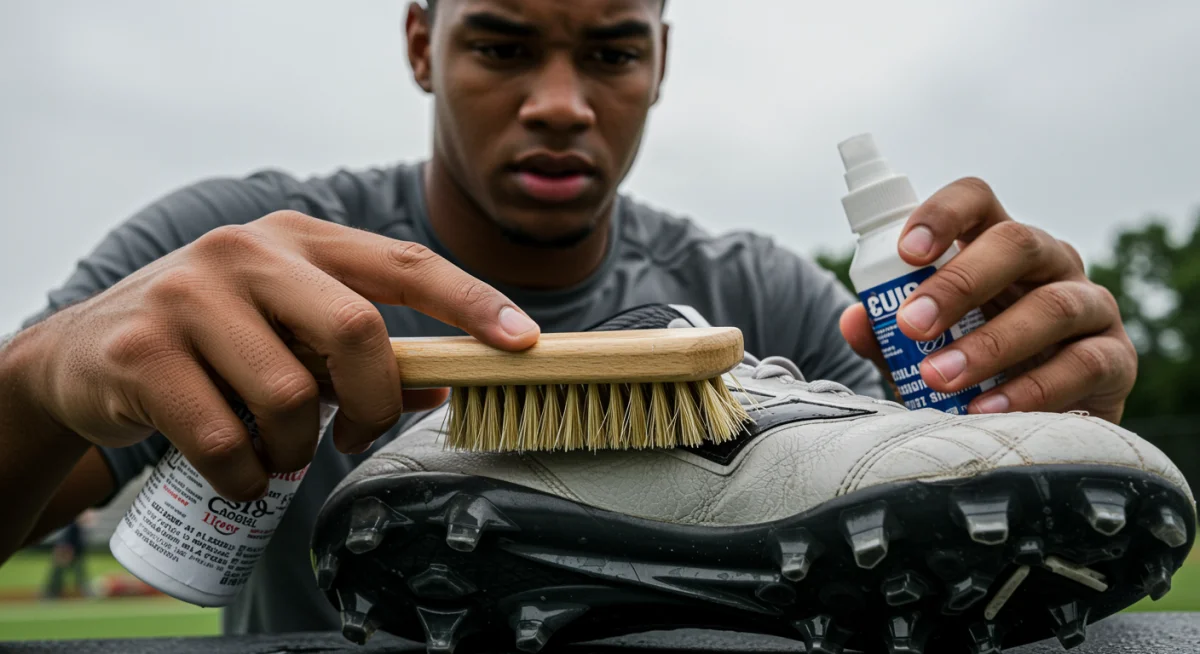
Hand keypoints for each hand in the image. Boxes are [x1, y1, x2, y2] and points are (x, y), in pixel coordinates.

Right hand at [23, 211, 540, 500]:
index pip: (403, 263)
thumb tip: (439, 386)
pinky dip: (250, 477)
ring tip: (281, 451)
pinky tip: (243, 471)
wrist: (85, 354)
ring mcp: (189, 294)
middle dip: (374, 402)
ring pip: (292, 396)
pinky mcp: (142, 351)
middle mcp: (246, 251)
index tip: (523, 340)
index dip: (469, 302)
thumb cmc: (213, 341)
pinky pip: (229, 441)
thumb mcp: (287, 328)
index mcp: (298, 238)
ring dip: (300, 448)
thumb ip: (357, 349)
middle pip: (357, 331)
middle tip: (355, 436)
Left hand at [840, 178, 1135, 422]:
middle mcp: (1049, 263)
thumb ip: (886, 338)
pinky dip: (1031, 390)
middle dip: (959, 284)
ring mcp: (1089, 306)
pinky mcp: (1114, 358)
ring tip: (939, 378)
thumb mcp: (921, 353)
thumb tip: (853, 320)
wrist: (1032, 429)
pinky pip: (1082, 363)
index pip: (975, 201)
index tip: (905, 253)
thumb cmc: (970, 371)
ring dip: (990, 344)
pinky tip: (987, 411)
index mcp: (995, 246)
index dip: (941, 215)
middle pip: (1016, 243)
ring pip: (1052, 305)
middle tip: (911, 327)